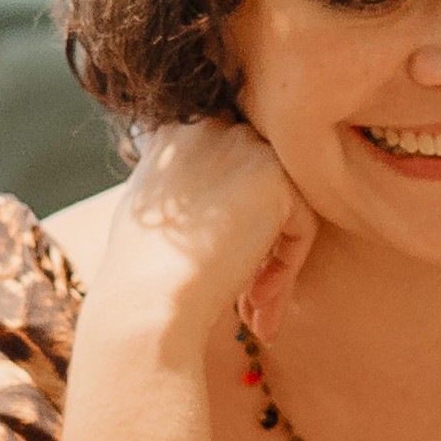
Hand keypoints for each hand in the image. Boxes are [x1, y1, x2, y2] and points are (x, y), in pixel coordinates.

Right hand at [106, 118, 313, 345]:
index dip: (233, 222)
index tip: (220, 267)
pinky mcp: (276, 178)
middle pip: (261, 187)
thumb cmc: (139, 272)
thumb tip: (218, 203)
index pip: (230, 166)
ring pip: (284, 210)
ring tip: (255, 314)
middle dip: (260, 246)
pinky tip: (256, 301)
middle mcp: (211, 126)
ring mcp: (244, 147)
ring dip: (274, 266)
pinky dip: (285, 269)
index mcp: (176, 131)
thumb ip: (186, 189)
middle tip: (249, 301)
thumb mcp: (151, 211)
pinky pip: (301, 227)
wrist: (147, 295)